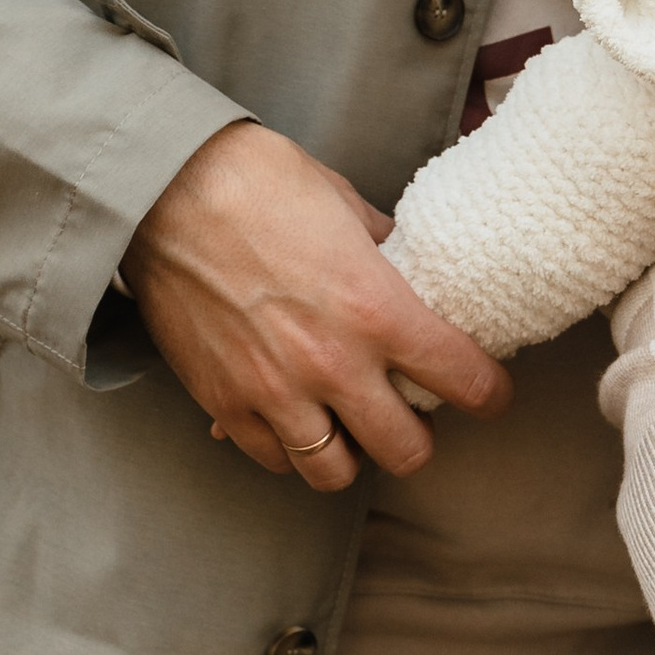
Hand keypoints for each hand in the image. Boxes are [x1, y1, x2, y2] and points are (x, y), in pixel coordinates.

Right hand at [126, 121, 509, 490]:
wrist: (165, 187)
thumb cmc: (259, 181)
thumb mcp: (346, 205)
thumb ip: (386, 253)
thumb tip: (411, 270)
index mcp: (378, 309)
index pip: (465, 380)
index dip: (489, 393)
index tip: (489, 392)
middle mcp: (333, 364)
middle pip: (406, 452)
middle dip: (418, 437)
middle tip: (410, 414)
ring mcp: (276, 391)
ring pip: (336, 472)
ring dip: (352, 452)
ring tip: (348, 424)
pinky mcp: (225, 403)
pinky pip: (273, 459)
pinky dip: (289, 447)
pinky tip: (292, 416)